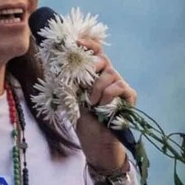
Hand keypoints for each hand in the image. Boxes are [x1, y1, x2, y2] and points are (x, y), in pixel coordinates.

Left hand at [73, 38, 137, 170]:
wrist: (96, 143)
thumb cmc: (84, 121)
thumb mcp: (72, 97)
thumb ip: (69, 79)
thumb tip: (55, 60)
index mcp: (96, 74)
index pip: (95, 51)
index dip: (87, 43)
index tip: (75, 41)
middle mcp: (110, 76)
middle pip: (102, 59)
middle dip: (90, 68)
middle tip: (82, 85)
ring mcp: (120, 86)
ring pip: (110, 73)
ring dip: (96, 88)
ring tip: (91, 103)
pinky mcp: (129, 97)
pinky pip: (119, 87)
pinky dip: (108, 94)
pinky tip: (102, 105)